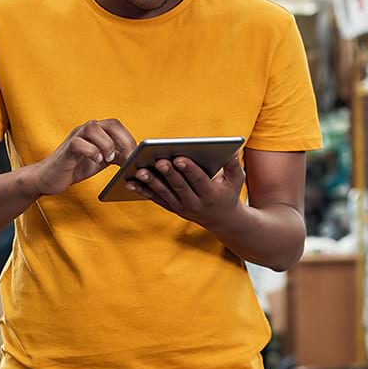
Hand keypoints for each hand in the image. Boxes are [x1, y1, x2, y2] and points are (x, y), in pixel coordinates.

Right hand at [31, 119, 135, 195]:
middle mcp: (86, 129)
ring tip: (108, 159)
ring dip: (107, 144)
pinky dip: (92, 152)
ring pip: (93, 128)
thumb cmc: (76, 167)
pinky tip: (96, 161)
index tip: (135, 157)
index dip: (129, 139)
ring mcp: (75, 136)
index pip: (117, 125)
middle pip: (110, 124)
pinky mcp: (66, 149)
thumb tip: (136, 159)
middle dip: (124, 141)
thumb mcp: (102, 160)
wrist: (49, 178)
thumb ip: (116, 156)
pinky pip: (79, 143)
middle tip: (127, 159)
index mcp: (97, 131)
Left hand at [127, 155, 244, 226]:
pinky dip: (142, 190)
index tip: (179, 158)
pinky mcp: (171, 207)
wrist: (222, 220)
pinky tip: (130, 181)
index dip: (189, 169)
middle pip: (179, 187)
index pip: (198, 180)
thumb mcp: (236, 180)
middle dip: (168, 174)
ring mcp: (181, 207)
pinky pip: (155, 198)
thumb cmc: (229, 193)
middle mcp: (194, 204)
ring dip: (151, 182)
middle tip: (158, 161)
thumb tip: (233, 148)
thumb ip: (234, 164)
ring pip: (163, 194)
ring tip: (140, 171)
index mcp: (210, 195)